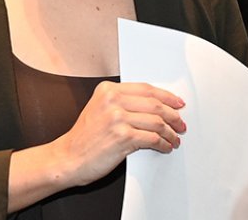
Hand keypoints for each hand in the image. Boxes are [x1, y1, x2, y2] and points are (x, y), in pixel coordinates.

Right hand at [48, 81, 185, 186]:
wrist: (67, 158)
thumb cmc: (84, 139)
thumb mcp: (99, 109)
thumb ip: (122, 103)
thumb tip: (155, 106)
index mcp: (108, 90)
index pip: (146, 89)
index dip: (166, 96)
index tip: (177, 103)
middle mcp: (112, 101)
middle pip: (155, 104)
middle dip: (173, 115)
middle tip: (180, 124)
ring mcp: (117, 118)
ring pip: (157, 122)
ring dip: (170, 132)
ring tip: (175, 138)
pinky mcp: (122, 137)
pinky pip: (152, 139)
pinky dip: (163, 144)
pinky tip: (165, 147)